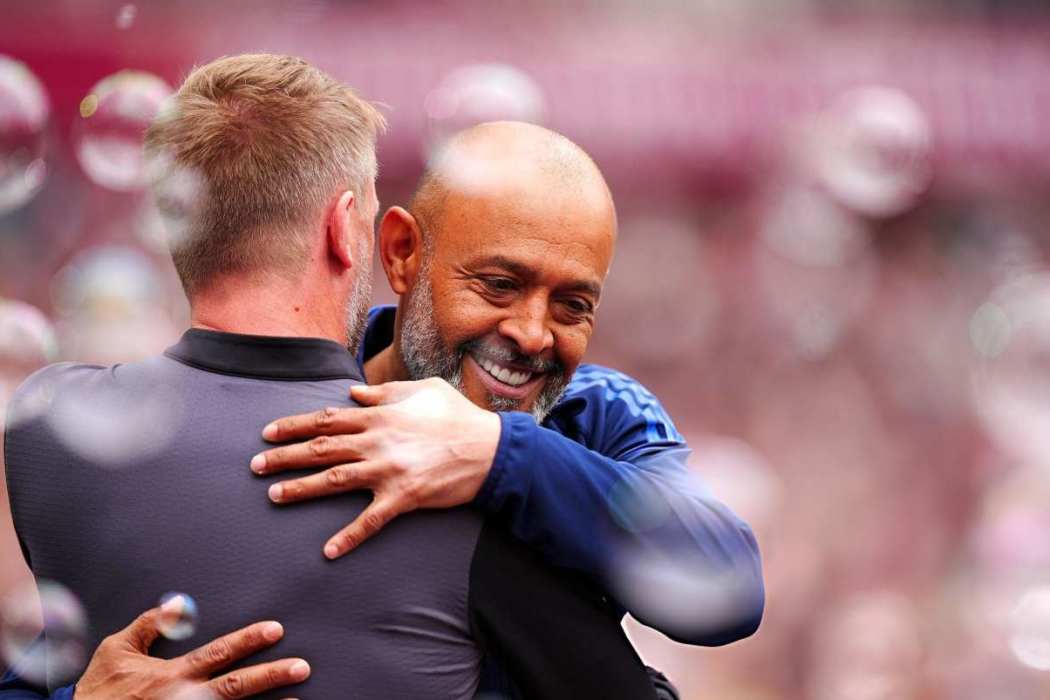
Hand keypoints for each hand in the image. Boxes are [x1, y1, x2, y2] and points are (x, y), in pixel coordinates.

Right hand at [74, 597, 308, 699]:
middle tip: (302, 667)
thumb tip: (178, 603)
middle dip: (270, 676)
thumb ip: (150, 625)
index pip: (218, 653)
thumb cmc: (101, 690)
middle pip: (235, 686)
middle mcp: (184, 699)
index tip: (275, 629)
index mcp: (171, 674)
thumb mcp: (117, 649)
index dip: (248, 640)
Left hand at [251, 377, 500, 558]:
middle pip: (320, 449)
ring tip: (273, 495)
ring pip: (334, 479)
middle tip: (255, 465)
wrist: (490, 449)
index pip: (327, 419)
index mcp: (379, 415)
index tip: (268, 432)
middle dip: (284, 456)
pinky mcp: (403, 497)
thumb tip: (354, 392)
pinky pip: (370, 520)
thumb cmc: (459, 415)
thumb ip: (385, 391)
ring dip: (300, 488)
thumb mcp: (423, 389)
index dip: (294, 426)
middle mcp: (377, 442)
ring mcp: (388, 471)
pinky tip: (329, 551)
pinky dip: (349, 536)